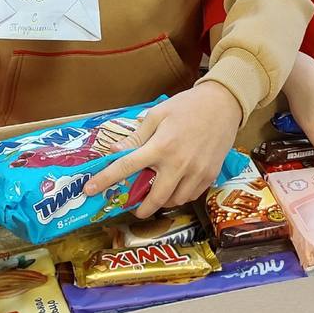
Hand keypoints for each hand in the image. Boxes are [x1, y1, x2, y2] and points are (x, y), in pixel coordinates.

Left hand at [83, 81, 241, 218]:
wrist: (224, 104)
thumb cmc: (188, 106)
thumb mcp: (158, 114)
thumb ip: (137, 135)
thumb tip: (115, 150)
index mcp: (161, 145)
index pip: (127, 166)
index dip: (106, 179)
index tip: (90, 190)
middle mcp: (178, 163)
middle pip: (155, 198)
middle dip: (142, 208)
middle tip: (135, 208)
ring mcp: (196, 172)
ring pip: (175, 200)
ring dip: (163, 201)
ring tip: (157, 193)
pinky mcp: (210, 175)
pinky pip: (192, 195)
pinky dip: (181, 196)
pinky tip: (176, 187)